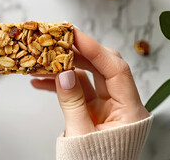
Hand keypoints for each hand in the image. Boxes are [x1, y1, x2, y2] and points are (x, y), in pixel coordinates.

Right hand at [31, 28, 149, 136]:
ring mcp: (105, 107)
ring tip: (40, 62)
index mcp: (130, 111)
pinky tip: (39, 81)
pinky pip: (74, 91)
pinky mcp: (91, 111)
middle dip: (76, 53)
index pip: (116, 70)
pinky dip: (58, 85)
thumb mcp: (80, 135)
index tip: (74, 35)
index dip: (94, 49)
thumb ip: (72, 102)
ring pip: (84, 77)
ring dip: (62, 68)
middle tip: (56, 41)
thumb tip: (62, 73)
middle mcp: (120, 105)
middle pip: (100, 68)